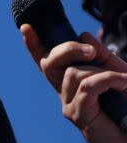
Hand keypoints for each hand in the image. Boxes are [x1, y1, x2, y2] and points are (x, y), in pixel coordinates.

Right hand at [20, 25, 126, 142]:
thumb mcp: (120, 76)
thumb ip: (104, 57)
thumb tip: (83, 35)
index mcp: (73, 84)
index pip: (48, 62)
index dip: (34, 45)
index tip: (26, 27)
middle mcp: (66, 94)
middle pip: (51, 63)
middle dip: (67, 49)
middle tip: (91, 51)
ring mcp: (69, 105)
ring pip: (73, 73)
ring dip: (102, 70)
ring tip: (125, 80)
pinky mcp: (78, 116)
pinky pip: (87, 86)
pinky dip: (107, 79)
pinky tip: (124, 84)